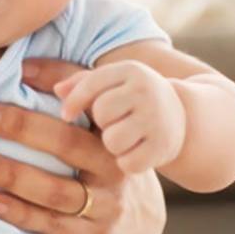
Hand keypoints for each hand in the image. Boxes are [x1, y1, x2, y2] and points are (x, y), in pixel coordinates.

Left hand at [0, 57, 166, 233]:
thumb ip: (68, 90)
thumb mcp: (96, 125)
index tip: (2, 89)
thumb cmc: (101, 159)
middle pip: (67, 144)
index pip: (83, 106)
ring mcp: (107, 204)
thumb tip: (22, 66)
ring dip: (14, 175)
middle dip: (21, 129)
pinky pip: (54, 225)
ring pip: (57, 189)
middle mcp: (113, 166)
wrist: (139, 221)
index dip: (48, 90)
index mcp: (111, 132)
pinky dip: (22, 213)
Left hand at [52, 59, 187, 173]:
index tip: (66, 115)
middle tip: (111, 124)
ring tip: (122, 138)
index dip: (74, 101)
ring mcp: (157, 119)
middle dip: (101, 123)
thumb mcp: (112, 83)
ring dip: (112, 145)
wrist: (181, 117)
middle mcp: (147, 91)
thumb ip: (80, 82)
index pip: (92, 83)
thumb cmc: (132, 99)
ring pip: (113, 140)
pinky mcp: (163, 147)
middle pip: (102, 112)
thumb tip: (52, 86)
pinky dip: (126, 162)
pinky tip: (134, 153)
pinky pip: (127, 163)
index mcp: (130, 70)